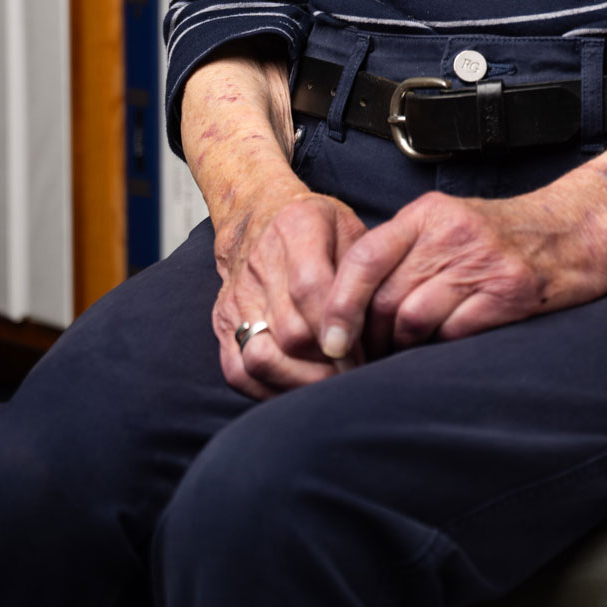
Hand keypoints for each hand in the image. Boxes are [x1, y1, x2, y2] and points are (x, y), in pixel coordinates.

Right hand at [213, 188, 368, 399]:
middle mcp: (259, 262)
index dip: (339, 327)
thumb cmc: (320, 229)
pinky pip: (238, 372)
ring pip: (261, 359)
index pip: (311, 287)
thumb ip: (364, 269)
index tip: (364, 352)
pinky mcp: (222, 323)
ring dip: (301, 382)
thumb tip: (384, 323)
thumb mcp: (351, 228)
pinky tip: (299, 390)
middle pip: (291, 333)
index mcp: (296, 227)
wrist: (259, 216)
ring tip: (330, 386)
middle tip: (358, 375)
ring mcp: (236, 296)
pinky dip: (270, 391)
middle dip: (330, 364)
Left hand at [317, 150, 606, 361]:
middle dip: (370, 337)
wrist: (583, 227)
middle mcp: (451, 233)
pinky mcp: (511, 292)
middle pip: (385, 297)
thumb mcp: (451, 224)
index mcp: (428, 213)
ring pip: (414, 319)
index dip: (338, 304)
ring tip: (408, 356)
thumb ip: (406, 253)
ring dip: (403, 348)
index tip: (330, 340)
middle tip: (369, 359)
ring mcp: (482, 262)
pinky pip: (455, 333)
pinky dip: (442, 349)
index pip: (364, 257)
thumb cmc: (509, 235)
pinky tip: (447, 349)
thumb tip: (351, 306)